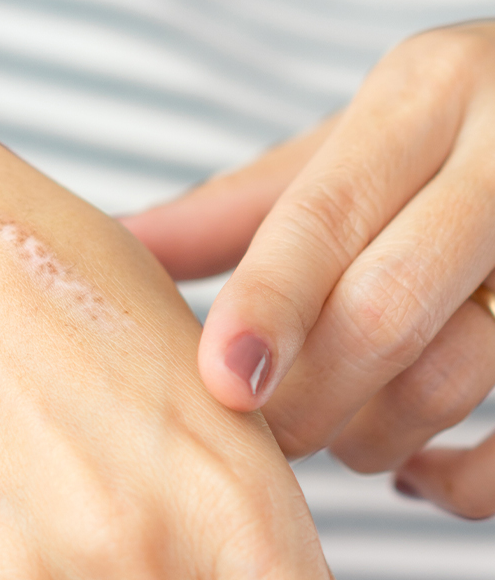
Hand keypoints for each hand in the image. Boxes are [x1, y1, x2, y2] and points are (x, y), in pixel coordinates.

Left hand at [123, 22, 494, 518]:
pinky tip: (418, 471)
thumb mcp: (345, 150)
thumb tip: (121, 245)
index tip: (221, 383)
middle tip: (258, 433)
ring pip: (448, 380)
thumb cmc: (437, 143)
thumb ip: (239, 208)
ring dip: (367, 439)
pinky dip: (459, 482)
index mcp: (426, 97)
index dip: (267, 308)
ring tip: (335, 431)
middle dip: (301, 400)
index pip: (325, 217)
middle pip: (383, 312)